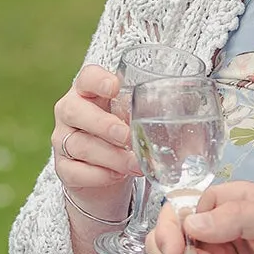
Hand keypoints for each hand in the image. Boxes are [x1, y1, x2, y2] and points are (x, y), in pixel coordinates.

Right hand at [51, 64, 138, 223]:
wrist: (105, 176)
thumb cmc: (124, 139)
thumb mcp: (135, 120)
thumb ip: (151, 112)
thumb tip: (191, 112)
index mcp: (89, 92)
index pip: (86, 77)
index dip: (98, 80)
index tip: (114, 87)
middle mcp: (70, 112)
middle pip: (74, 110)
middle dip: (103, 124)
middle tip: (127, 136)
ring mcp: (62, 140)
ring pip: (78, 144)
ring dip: (110, 156)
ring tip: (135, 164)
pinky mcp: (63, 168)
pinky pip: (76, 171)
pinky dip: (100, 175)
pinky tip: (117, 176)